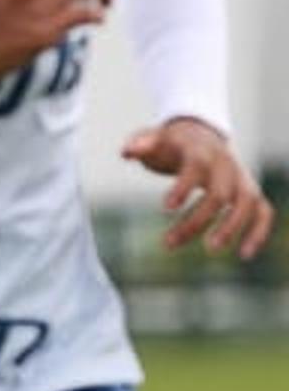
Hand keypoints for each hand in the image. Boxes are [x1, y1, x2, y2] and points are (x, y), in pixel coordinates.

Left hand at [123, 117, 275, 259]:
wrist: (199, 136)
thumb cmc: (170, 143)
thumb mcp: (153, 138)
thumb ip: (141, 144)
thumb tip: (126, 152)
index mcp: (200, 150)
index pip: (196, 166)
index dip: (183, 186)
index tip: (166, 208)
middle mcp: (226, 164)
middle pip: (219, 193)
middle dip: (197, 219)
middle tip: (169, 243)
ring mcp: (242, 178)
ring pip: (246, 203)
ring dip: (231, 227)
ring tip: (210, 250)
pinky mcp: (250, 192)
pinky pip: (263, 213)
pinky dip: (258, 232)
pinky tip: (244, 254)